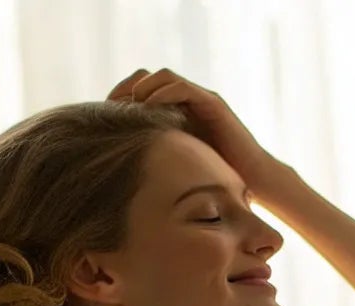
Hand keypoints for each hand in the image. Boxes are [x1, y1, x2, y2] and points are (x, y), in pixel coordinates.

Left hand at [107, 68, 293, 197]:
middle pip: (146, 77)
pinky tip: (149, 106)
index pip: (139, 90)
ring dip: (143, 86)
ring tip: (129, 103)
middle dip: (125, 87)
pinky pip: (183, 88)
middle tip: (110, 106)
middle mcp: (185, 101)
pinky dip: (164, 92)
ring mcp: (199, 100)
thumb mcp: (173, 165)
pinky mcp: (212, 104)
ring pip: (164, 76)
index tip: (102, 113)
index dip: (119, 97)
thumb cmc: (213, 178)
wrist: (251, 180)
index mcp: (173, 113)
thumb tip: (114, 168)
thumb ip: (151, 157)